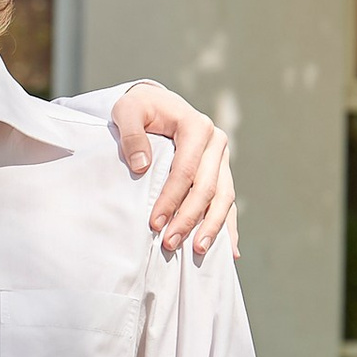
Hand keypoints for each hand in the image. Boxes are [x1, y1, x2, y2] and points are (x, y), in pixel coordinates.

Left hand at [110, 82, 238, 262]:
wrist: (155, 104)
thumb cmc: (139, 109)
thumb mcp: (126, 110)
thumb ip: (131, 133)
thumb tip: (141, 165)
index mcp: (196, 127)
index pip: (186, 169)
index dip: (171, 198)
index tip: (154, 223)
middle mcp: (216, 143)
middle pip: (208, 187)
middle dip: (189, 218)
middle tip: (169, 243)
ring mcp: (222, 159)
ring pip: (224, 197)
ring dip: (212, 227)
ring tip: (197, 251)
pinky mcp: (221, 172)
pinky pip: (228, 202)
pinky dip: (228, 226)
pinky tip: (230, 252)